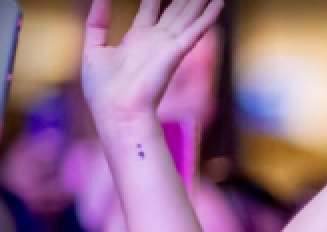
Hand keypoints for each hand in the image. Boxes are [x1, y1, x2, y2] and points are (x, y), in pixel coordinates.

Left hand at [81, 0, 222, 124]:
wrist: (116, 110)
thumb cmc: (102, 88)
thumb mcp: (93, 48)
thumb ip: (97, 20)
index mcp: (137, 39)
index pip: (151, 9)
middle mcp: (156, 40)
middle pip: (174, 10)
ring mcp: (168, 46)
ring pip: (188, 16)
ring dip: (199, 3)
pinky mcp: (176, 52)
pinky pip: (196, 30)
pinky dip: (208, 17)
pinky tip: (218, 3)